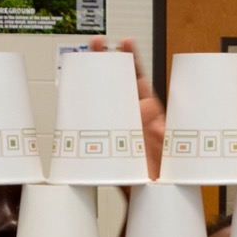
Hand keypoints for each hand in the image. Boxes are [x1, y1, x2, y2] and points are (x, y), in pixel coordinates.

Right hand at [87, 37, 164, 180]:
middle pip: (118, 81)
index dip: (133, 60)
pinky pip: (92, 118)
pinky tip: (73, 91)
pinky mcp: (104, 137)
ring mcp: (117, 124)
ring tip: (85, 58)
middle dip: (108, 60)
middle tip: (97, 43)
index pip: (140, 81)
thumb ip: (160, 135)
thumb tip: (152, 115)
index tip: (126, 41)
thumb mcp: (164, 152)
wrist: (145, 195)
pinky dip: (81, 105)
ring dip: (95, 78)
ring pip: (105, 97)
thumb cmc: (159, 173)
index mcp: (149, 114)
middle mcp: (131, 115)